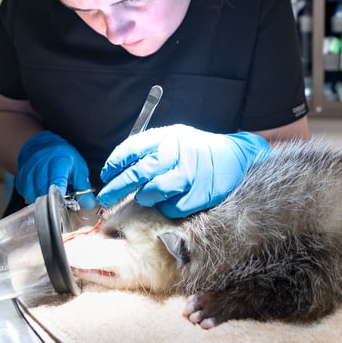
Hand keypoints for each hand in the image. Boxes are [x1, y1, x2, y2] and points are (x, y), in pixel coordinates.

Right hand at [16, 131, 93, 206]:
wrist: (41, 145)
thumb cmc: (62, 157)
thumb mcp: (78, 167)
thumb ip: (83, 186)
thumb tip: (88, 204)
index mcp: (58, 160)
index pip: (57, 180)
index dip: (60, 194)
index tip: (64, 203)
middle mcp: (40, 163)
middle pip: (43, 190)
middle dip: (53, 200)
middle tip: (60, 201)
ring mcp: (28, 170)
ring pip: (33, 194)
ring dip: (43, 200)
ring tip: (51, 194)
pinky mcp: (20, 178)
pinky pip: (26, 194)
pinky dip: (34, 197)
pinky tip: (41, 192)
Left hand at [96, 125, 269, 217]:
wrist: (236, 157)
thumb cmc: (199, 150)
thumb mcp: (176, 138)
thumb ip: (151, 149)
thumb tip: (119, 169)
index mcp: (169, 136)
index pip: (133, 148)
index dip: (115, 164)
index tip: (106, 176)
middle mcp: (179, 152)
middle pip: (139, 173)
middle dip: (117, 188)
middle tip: (105, 198)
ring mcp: (190, 174)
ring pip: (153, 192)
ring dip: (144, 197)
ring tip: (145, 197)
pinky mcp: (199, 194)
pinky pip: (172, 207)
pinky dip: (165, 207)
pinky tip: (170, 200)